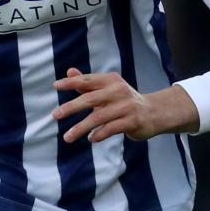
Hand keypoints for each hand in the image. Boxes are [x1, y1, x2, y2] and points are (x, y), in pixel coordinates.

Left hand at [52, 67, 199, 143]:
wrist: (153, 112)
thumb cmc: (124, 100)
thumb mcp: (107, 89)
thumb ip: (87, 82)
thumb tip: (69, 72)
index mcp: (110, 80)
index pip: (87, 80)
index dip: (71, 82)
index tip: (56, 86)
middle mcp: (118, 91)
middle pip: (90, 99)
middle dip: (71, 107)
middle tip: (56, 115)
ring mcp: (126, 106)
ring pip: (98, 117)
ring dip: (81, 128)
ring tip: (67, 137)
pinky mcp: (132, 121)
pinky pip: (111, 129)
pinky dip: (98, 134)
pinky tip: (91, 139)